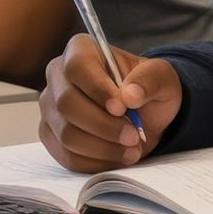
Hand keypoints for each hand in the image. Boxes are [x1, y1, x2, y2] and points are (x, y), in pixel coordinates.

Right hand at [38, 36, 182, 171]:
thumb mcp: (161, 77)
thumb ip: (149, 80)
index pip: (77, 67)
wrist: (144, 115)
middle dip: (104, 126)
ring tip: (131, 149)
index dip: (98, 89)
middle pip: (66, 104)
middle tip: (133, 136)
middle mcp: (58, 76)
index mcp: (80, 50)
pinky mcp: (52, 137)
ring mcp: (51, 108)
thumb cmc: (147, 89)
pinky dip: (96, 163)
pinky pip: (67, 156)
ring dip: (103, 148)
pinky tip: (117, 157)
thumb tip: (129, 95)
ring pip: (67, 134)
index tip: (123, 108)